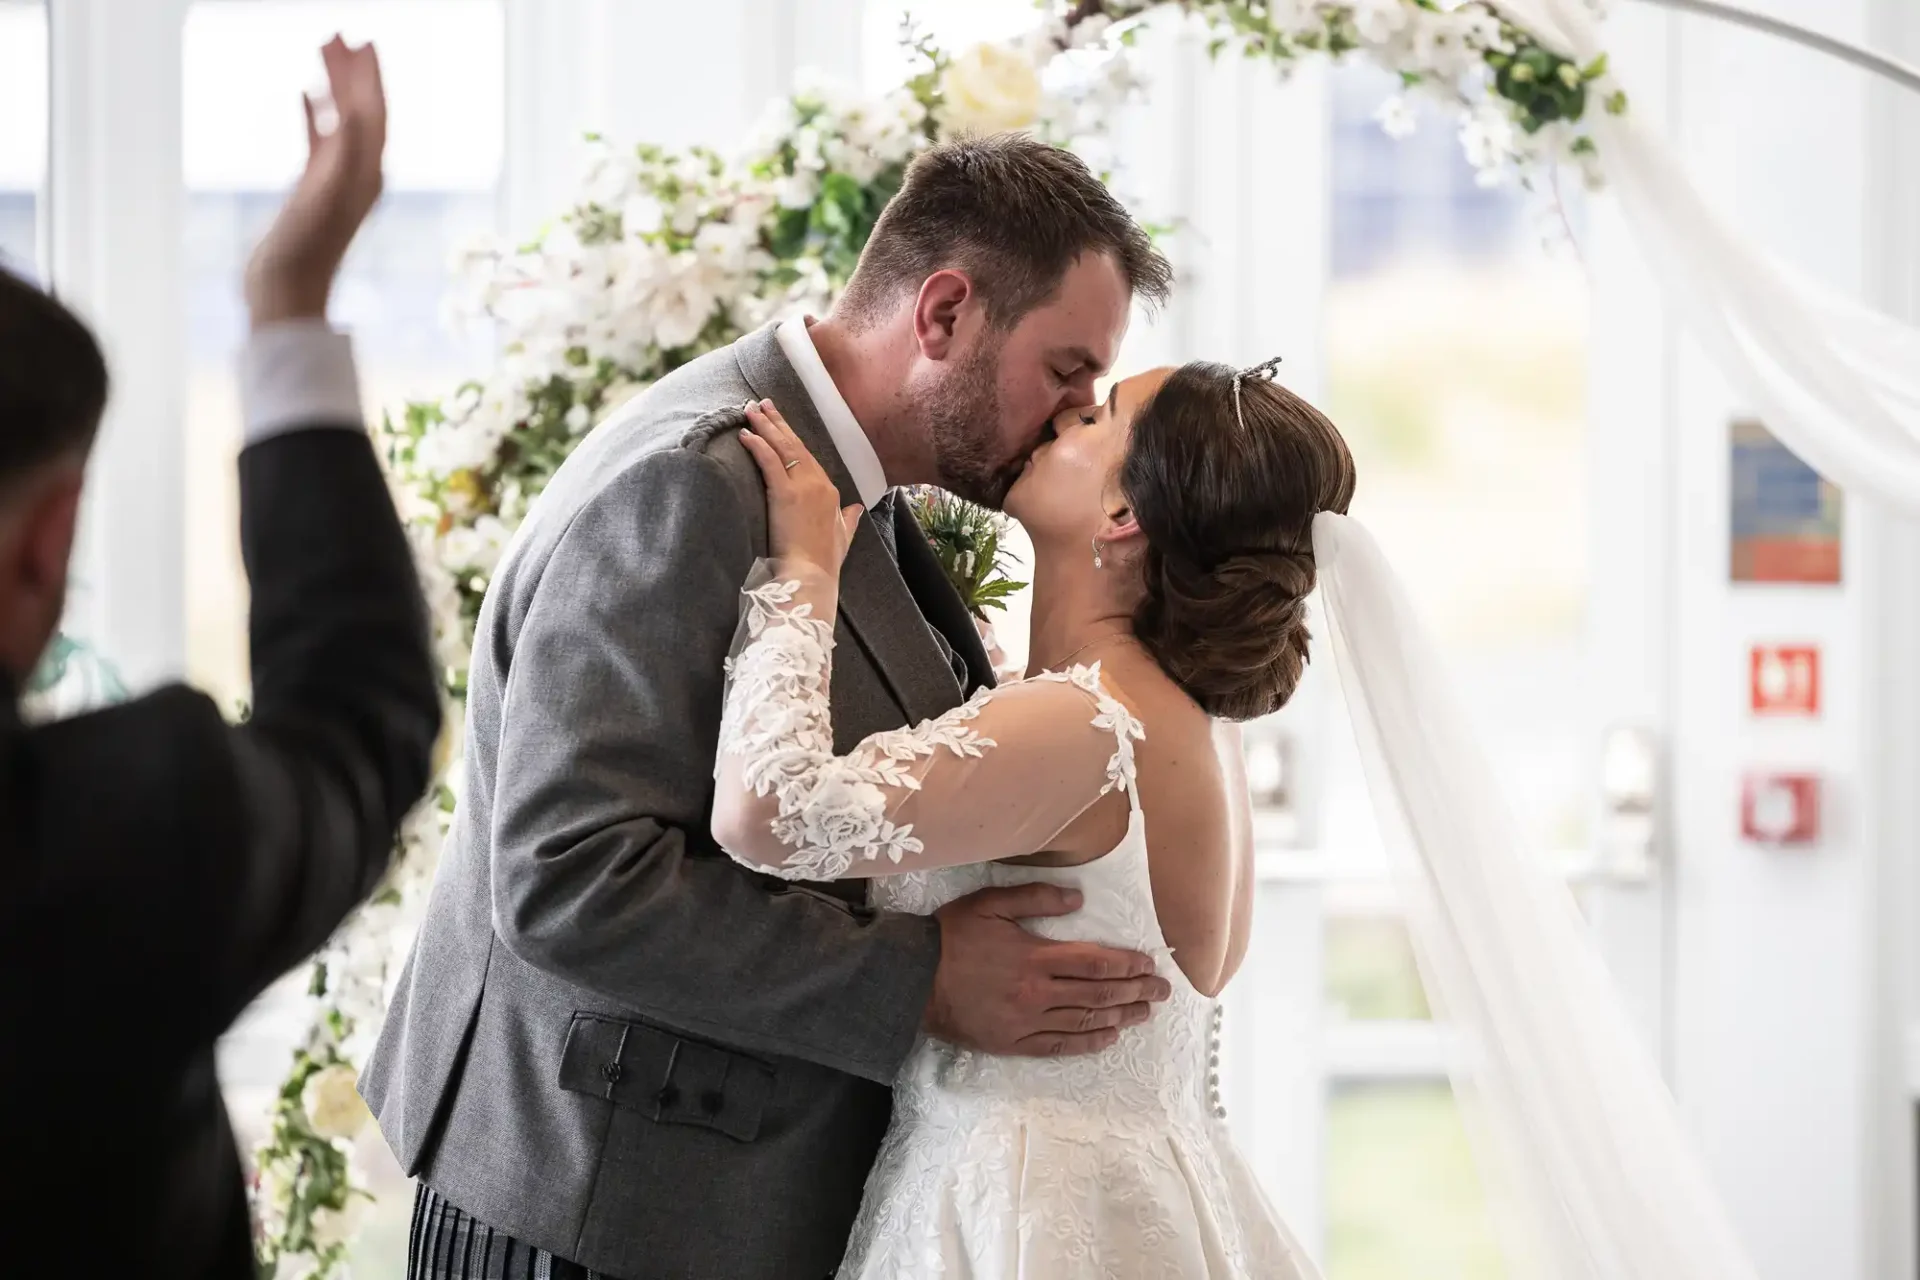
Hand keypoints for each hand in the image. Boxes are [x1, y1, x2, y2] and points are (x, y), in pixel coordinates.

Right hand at [245, 37, 387, 326]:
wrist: (285, 290)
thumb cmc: (303, 250)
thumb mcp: (323, 196)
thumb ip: (341, 153)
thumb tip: (355, 112)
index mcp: (368, 174)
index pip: (374, 114)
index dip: (371, 77)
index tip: (364, 40)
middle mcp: (359, 174)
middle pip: (362, 111)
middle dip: (353, 71)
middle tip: (341, 33)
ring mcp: (336, 181)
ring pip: (340, 120)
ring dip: (334, 84)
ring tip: (322, 48)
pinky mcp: (313, 189)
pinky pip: (318, 140)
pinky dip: (314, 113)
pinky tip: (303, 93)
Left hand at [739, 399, 862, 577]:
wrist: (812, 575)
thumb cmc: (825, 561)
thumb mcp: (844, 536)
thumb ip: (850, 519)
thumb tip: (858, 508)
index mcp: (830, 491)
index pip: (808, 458)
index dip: (792, 440)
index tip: (780, 425)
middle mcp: (818, 483)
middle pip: (795, 446)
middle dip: (778, 422)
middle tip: (762, 404)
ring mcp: (802, 487)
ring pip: (782, 448)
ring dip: (765, 426)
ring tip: (750, 410)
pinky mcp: (784, 494)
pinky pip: (769, 461)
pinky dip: (758, 445)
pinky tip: (746, 434)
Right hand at [926, 883, 1171, 1056]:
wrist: (911, 979)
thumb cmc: (951, 936)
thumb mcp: (991, 903)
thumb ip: (1037, 898)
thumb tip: (1079, 899)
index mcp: (1036, 957)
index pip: (1096, 961)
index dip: (1128, 964)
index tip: (1151, 965)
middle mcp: (1038, 993)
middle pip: (1099, 993)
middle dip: (1136, 992)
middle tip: (1162, 992)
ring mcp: (1027, 1021)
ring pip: (1085, 1021)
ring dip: (1121, 1017)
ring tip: (1145, 1013)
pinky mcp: (1013, 1042)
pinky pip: (1059, 1046)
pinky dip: (1088, 1043)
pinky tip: (1109, 1038)